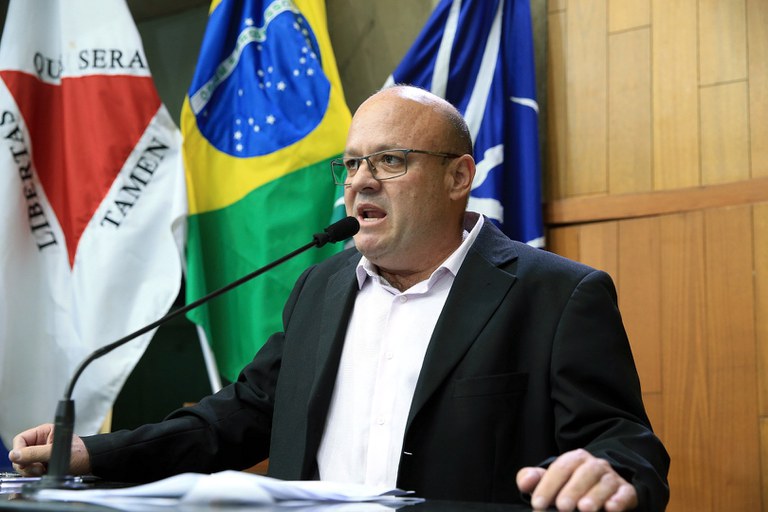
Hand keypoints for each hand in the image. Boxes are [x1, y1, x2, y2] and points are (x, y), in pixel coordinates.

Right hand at [8, 423, 91, 476]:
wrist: (91, 462)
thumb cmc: (80, 453)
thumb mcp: (56, 452)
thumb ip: (35, 453)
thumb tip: (15, 455)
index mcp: (43, 432)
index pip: (20, 440)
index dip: (19, 451)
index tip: (23, 460)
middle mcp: (40, 442)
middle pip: (20, 454)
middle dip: (26, 464)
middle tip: (38, 468)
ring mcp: (40, 454)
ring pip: (24, 464)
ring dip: (31, 470)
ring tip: (44, 470)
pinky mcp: (42, 464)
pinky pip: (31, 471)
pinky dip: (35, 474)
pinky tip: (45, 473)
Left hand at [516, 449, 637, 510]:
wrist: (601, 485)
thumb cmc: (569, 485)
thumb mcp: (551, 481)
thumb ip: (534, 479)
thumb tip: (525, 482)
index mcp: (574, 459)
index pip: (560, 468)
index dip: (547, 486)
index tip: (537, 504)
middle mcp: (594, 465)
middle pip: (583, 473)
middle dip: (572, 490)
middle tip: (562, 507)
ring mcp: (612, 478)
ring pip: (605, 483)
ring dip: (595, 496)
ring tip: (585, 509)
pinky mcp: (627, 491)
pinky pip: (626, 493)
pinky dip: (619, 500)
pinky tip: (611, 509)